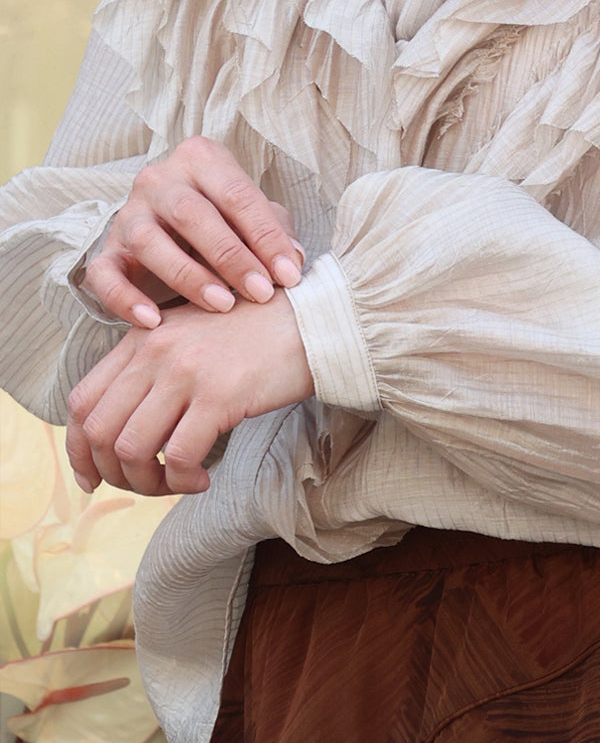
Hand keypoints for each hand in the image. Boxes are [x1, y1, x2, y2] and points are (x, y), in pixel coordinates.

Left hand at [65, 288, 312, 496]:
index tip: (93, 478)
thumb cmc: (259, 333)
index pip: (82, 400)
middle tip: (144, 486)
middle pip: (99, 429)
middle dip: (113, 473)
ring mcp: (185, 370)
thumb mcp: (194, 336)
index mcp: (144, 335)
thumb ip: (157, 367)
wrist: (314, 319)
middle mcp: (155, 349)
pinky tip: (203, 479)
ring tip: (176, 483)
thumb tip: (128, 428)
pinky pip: (180, 456)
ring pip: (131, 448)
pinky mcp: (219, 394)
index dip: (78, 449)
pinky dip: (184, 480)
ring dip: (147, 482)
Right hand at [83, 136, 304, 326]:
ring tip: (222, 304)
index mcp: (200, 159)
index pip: (237, 194)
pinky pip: (104, 274)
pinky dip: (125, 299)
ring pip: (150, 242)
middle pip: (192, 214)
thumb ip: (275, 230)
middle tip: (261, 292)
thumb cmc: (223, 220)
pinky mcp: (106, 250)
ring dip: (189, 276)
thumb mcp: (251, 215)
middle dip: (232, 256)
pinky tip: (154, 321)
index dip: (266, 236)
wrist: (172, 228)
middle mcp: (159, 179)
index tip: (289, 274)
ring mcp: (127, 214)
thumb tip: (293, 261)